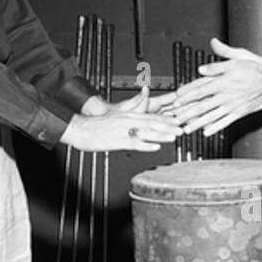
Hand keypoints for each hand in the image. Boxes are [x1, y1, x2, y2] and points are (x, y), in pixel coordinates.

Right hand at [63, 88, 181, 151]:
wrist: (80, 128)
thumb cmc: (96, 126)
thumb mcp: (115, 119)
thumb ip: (129, 120)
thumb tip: (139, 125)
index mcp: (128, 115)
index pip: (151, 116)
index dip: (166, 119)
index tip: (178, 121)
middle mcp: (128, 121)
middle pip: (152, 123)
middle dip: (169, 126)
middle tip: (182, 129)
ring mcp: (124, 130)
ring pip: (146, 131)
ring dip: (162, 134)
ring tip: (174, 137)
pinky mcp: (118, 140)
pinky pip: (134, 143)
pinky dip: (146, 144)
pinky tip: (156, 147)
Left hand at [167, 38, 261, 136]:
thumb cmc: (255, 68)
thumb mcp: (236, 59)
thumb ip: (217, 64)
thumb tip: (201, 68)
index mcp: (222, 81)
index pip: (200, 89)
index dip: (186, 96)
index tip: (176, 100)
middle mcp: (225, 95)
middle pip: (202, 105)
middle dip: (187, 113)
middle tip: (175, 119)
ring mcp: (232, 105)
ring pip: (211, 116)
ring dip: (197, 123)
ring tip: (187, 129)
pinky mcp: (239, 112)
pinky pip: (225, 122)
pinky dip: (215, 128)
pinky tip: (206, 132)